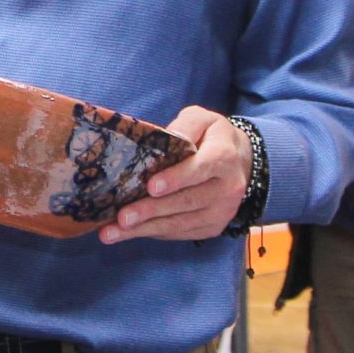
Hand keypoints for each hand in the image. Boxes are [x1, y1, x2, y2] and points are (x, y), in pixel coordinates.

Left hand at [101, 106, 241, 243]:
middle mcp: (227, 188)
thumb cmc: (211, 137)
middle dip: (152, 211)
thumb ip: (186, 125)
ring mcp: (222, 212)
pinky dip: (154, 233)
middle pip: (187, 202)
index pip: (199, 170)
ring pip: (181, 223)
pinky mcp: (213, 227)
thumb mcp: (202, 119)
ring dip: (145, 229)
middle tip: (122, 217)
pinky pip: (181, 233)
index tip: (150, 187)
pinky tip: (130, 233)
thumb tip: (167, 137)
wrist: (239, 161)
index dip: (175, 179)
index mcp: (224, 157)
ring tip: (114, 232)